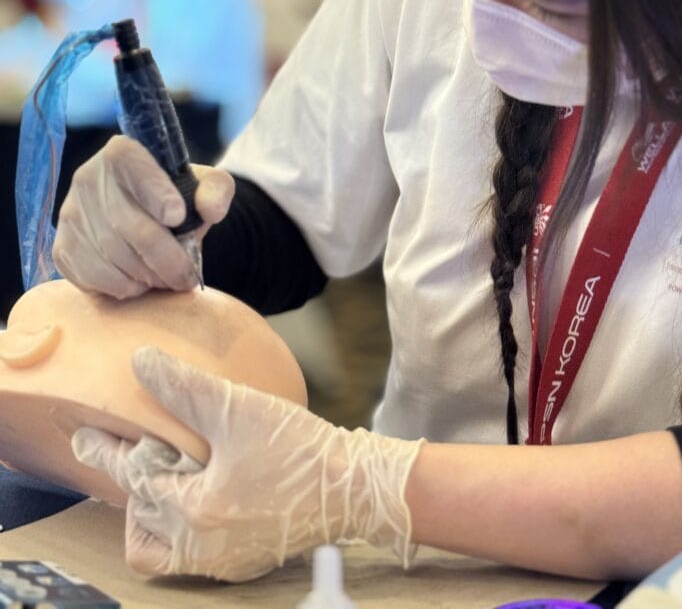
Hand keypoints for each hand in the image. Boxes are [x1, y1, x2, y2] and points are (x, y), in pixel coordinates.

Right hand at [52, 136, 233, 297]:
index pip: (135, 170)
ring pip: (111, 257)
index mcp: (122, 154)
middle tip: (187, 277)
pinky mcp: (63, 248)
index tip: (178, 217)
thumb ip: (216, 190)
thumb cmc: (177, 197)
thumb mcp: (205, 185)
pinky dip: (123, 288)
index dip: (157, 194)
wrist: (144, 215)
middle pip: (129, 226)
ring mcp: (71, 215)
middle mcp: (88, 179)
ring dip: (146, 277)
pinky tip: (141, 283)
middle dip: (165, 259)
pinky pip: (92, 277)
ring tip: (167, 280)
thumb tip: (210, 209)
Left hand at [72, 347, 423, 581]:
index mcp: (193, 513)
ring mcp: (221, 561)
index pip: (132, 478)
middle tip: (128, 445)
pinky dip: (181, 523)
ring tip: (164, 473)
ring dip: (152, 510)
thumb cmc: (299, 449)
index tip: (84, 433)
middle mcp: (200, 548)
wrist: (355, 487)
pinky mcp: (241, 561)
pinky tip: (197, 489)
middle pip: (140, 515)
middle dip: (131, 479)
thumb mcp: (237, 409)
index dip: (105, 450)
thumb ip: (185, 387)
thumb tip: (141, 362)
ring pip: (158, 544)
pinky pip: (189, 551)